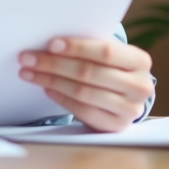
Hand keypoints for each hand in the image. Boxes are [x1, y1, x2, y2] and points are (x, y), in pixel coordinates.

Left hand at [18, 37, 153, 131]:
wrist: (125, 98)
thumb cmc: (111, 68)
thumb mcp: (109, 55)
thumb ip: (89, 48)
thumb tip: (50, 42)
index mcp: (140, 61)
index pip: (106, 51)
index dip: (77, 47)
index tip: (50, 44)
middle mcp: (140, 86)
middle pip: (89, 72)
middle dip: (54, 64)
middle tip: (28, 58)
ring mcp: (130, 109)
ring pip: (82, 92)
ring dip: (51, 81)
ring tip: (30, 73)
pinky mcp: (116, 126)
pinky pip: (82, 111)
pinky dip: (61, 98)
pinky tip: (47, 89)